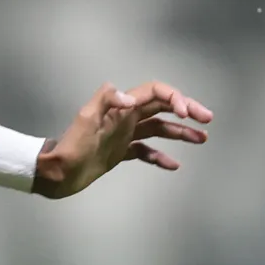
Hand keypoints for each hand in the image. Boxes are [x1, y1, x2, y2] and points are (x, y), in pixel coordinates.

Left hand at [35, 82, 213, 196]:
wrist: (56, 172)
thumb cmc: (70, 147)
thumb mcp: (85, 121)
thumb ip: (104, 102)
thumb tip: (128, 97)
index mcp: (121, 107)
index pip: (155, 92)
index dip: (174, 98)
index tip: (187, 114)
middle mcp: (126, 117)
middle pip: (162, 107)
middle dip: (187, 111)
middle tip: (208, 120)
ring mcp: (124, 135)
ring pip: (159, 129)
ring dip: (181, 132)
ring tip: (202, 139)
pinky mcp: (120, 152)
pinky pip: (146, 151)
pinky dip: (160, 156)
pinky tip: (174, 164)